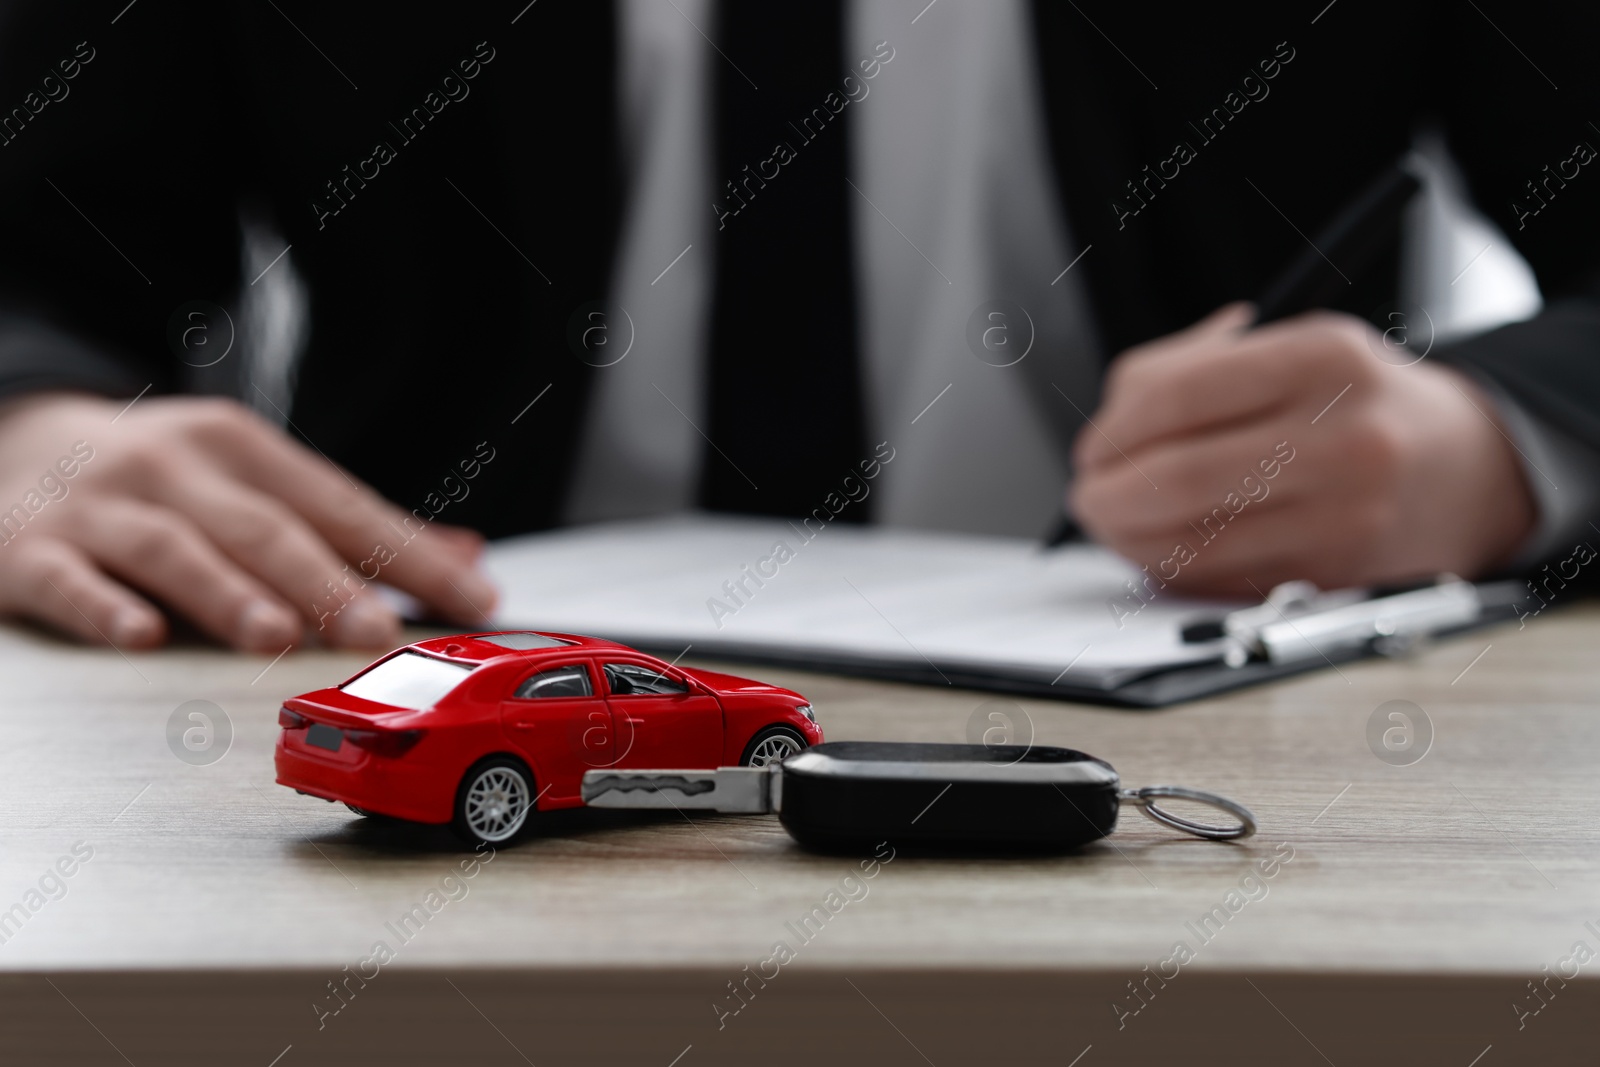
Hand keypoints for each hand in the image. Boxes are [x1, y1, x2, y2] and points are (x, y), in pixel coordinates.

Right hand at [0, 392, 498, 650]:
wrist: (16, 439)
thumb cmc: (162, 477)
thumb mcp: (256, 481)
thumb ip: (356, 528)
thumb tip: (466, 559)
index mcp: (244, 449)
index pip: (344, 506)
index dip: (411, 556)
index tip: (472, 600)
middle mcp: (178, 468)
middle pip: (265, 528)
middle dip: (326, 581)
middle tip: (376, 629)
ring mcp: (103, 507)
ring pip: (175, 549)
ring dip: (229, 593)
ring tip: (278, 634)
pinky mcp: (32, 551)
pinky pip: (71, 580)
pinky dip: (105, 607)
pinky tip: (142, 636)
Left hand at [1070, 304, 1536, 595]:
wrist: (1471, 469)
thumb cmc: (1358, 404)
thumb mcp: (1290, 349)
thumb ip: (1185, 372)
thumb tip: (1106, 435)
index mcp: (1325, 359)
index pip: (1175, 396)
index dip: (1112, 430)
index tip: (1092, 448)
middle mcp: (1346, 438)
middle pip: (1175, 479)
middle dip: (1105, 494)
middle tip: (1087, 495)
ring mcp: (1347, 517)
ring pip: (1190, 544)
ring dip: (1128, 541)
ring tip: (1117, 523)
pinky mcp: (1337, 579)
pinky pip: (1220, 582)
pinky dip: (1173, 569)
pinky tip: (1166, 549)